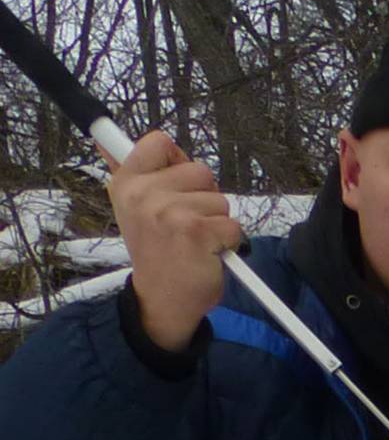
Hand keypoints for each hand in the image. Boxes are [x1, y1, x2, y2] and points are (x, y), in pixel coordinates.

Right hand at [105, 131, 241, 352]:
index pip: (159, 142)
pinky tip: (206, 254)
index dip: (177, 161)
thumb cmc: (158, 253)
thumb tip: (103, 139)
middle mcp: (143, 194)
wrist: (162, 300)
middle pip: (201, 170)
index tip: (174, 185)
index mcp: (126, 183)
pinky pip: (233, 225)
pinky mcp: (197, 230)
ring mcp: (169, 211)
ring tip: (194, 241)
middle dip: (204, 197)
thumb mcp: (135, 209)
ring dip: (216, 221)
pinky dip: (229, 242)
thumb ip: (134, 173)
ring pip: (220, 199)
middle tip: (186, 225)